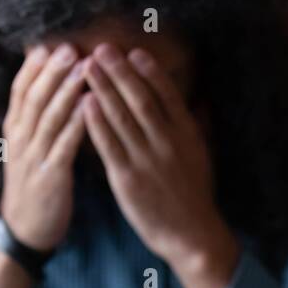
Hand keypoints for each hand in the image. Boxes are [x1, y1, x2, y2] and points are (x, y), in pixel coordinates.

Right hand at [0, 43, 90, 251]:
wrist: (25, 232)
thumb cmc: (34, 189)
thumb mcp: (29, 151)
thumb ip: (37, 123)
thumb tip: (51, 91)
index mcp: (15, 132)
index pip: (20, 90)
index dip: (34, 67)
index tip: (49, 44)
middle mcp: (21, 140)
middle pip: (34, 97)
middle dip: (51, 70)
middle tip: (69, 47)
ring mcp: (34, 158)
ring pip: (48, 117)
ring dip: (65, 91)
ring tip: (83, 68)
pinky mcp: (51, 177)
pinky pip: (64, 146)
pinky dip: (77, 124)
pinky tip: (91, 108)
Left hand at [80, 43, 239, 287]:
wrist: (192, 237)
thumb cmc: (195, 197)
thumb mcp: (203, 157)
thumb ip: (198, 127)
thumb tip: (199, 100)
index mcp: (187, 136)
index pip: (167, 96)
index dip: (150, 72)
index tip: (134, 53)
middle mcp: (167, 143)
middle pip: (141, 100)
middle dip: (120, 73)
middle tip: (102, 50)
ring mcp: (147, 161)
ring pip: (122, 118)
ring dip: (103, 89)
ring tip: (88, 67)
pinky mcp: (128, 180)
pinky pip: (109, 145)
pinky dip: (96, 122)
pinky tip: (85, 104)